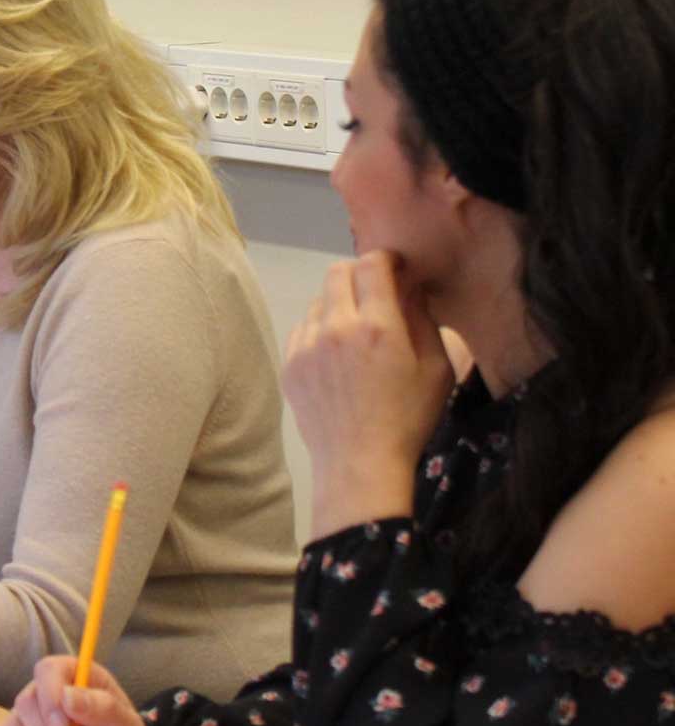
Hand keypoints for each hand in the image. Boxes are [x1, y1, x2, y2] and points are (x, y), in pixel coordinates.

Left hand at [283, 251, 454, 539]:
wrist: (359, 465)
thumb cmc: (408, 419)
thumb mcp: (436, 369)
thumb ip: (422, 319)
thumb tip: (409, 285)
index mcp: (378, 326)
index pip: (372, 264)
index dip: (385, 259)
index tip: (395, 269)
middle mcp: (336, 328)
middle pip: (338, 273)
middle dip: (359, 275)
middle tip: (376, 295)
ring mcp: (306, 346)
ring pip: (318, 301)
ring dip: (339, 304)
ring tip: (357, 333)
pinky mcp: (289, 364)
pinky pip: (303, 329)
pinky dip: (320, 330)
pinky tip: (336, 356)